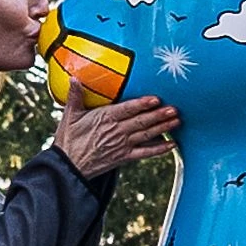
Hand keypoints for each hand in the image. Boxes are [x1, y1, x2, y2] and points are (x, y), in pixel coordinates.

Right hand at [52, 93, 179, 179]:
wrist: (68, 167)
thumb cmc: (68, 140)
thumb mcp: (69, 116)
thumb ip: (75, 96)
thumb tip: (74, 78)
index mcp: (104, 118)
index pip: (127, 109)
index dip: (142, 104)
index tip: (155, 99)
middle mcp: (116, 131)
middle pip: (141, 122)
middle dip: (158, 115)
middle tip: (174, 109)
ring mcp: (122, 145)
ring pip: (146, 135)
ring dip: (163, 128)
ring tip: (177, 121)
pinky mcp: (124, 157)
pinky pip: (145, 153)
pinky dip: (159, 150)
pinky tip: (172, 145)